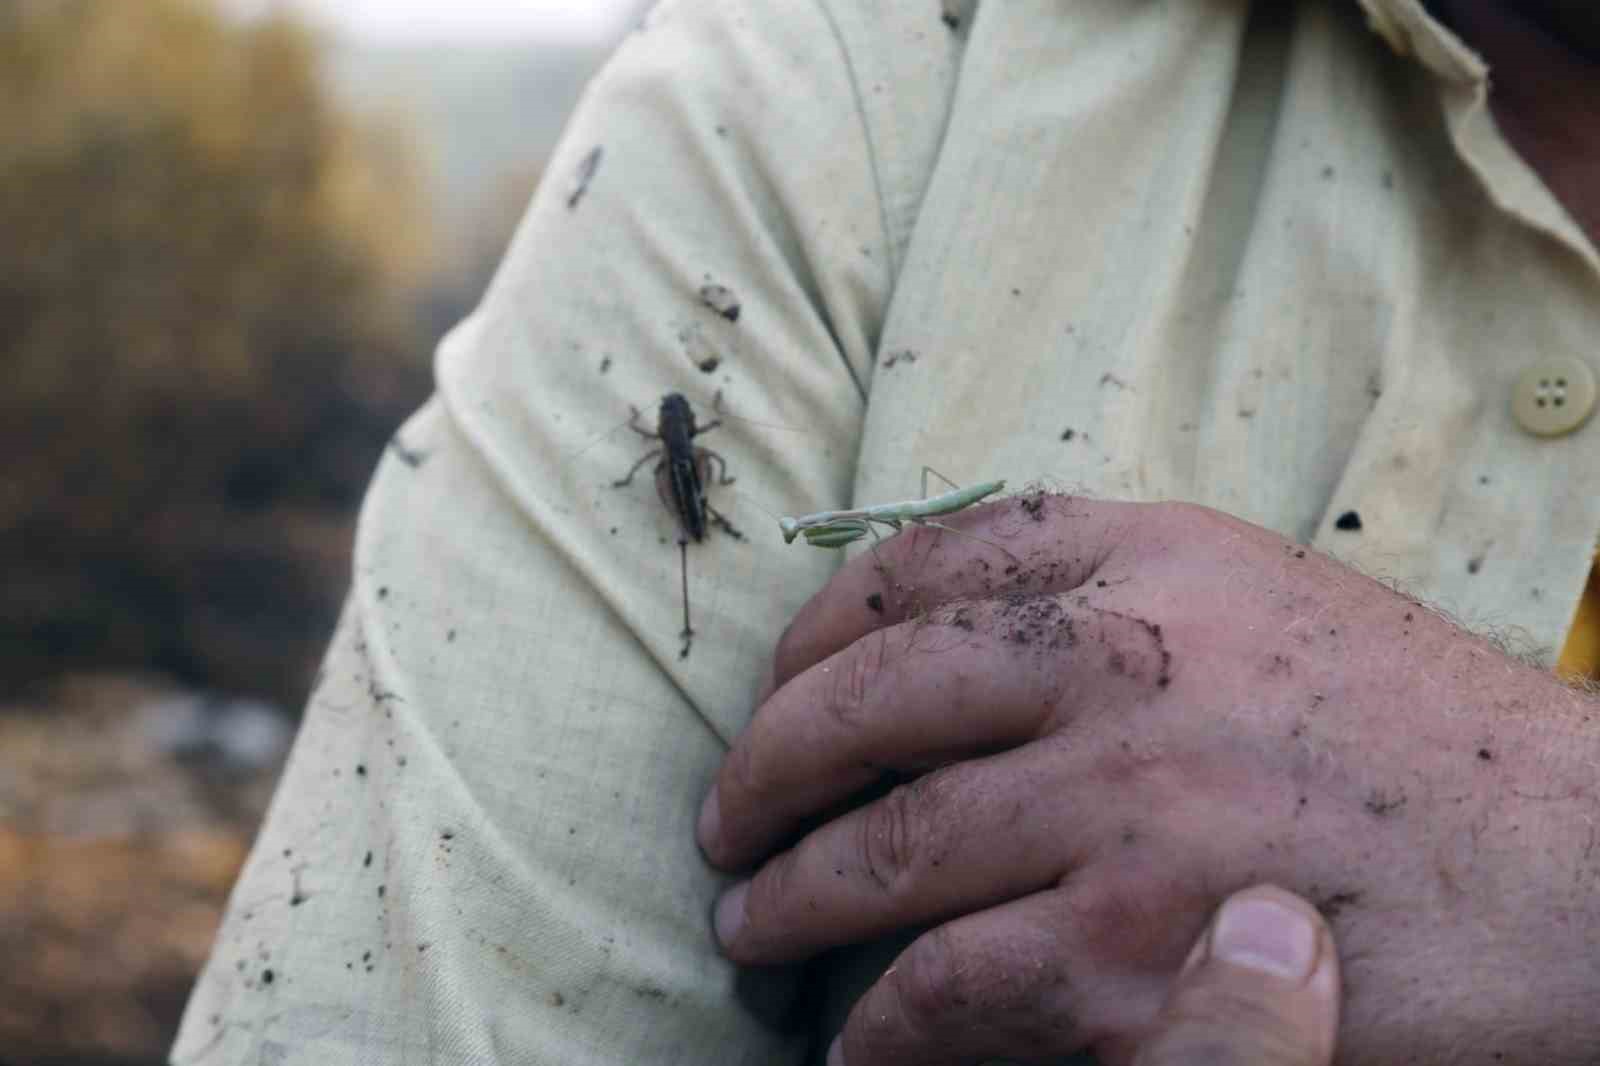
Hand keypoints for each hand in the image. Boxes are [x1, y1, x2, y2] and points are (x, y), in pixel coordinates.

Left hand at [698, 495, 1599, 1063]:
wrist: (1585, 868)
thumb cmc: (1416, 742)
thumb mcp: (1264, 604)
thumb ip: (1114, 594)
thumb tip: (945, 638)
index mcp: (1148, 556)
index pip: (917, 562)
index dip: (813, 633)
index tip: (776, 691)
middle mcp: (1125, 655)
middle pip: (867, 698)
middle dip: (764, 769)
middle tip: (724, 823)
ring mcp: (1126, 798)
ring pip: (884, 850)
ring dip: (789, 900)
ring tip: (751, 926)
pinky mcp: (1138, 946)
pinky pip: (948, 988)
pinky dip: (878, 1029)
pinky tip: (853, 1046)